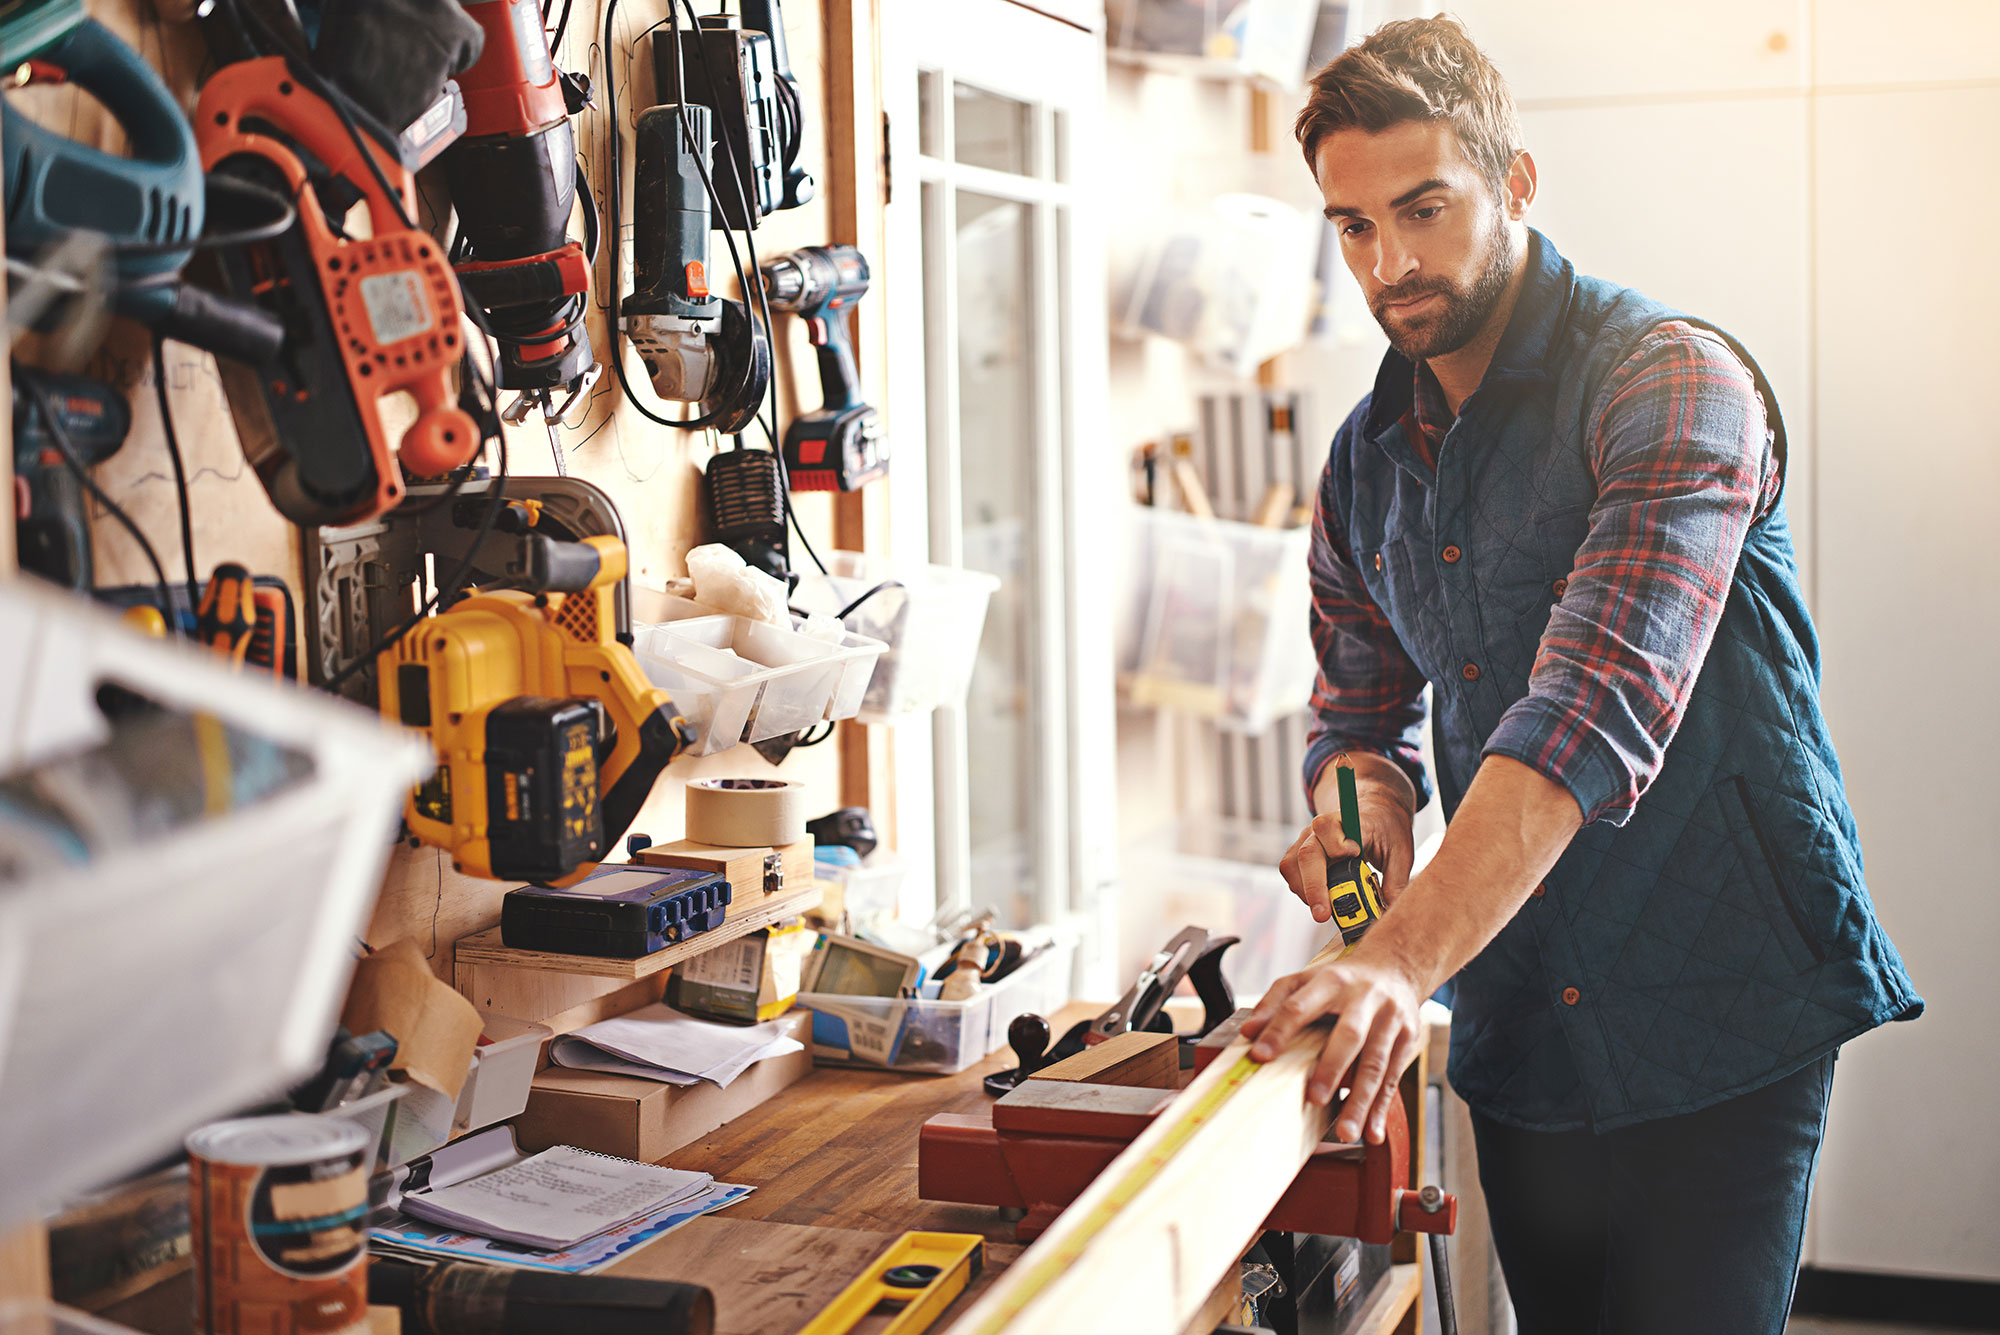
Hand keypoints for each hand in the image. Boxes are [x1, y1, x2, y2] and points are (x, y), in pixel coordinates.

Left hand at [1239, 948, 1424, 1144]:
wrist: (1395, 968)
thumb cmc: (1341, 981)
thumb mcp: (1306, 979)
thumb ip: (1275, 1003)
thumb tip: (1248, 1033)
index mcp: (1331, 981)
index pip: (1300, 1005)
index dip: (1279, 1030)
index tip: (1260, 1056)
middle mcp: (1364, 998)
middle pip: (1350, 1034)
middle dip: (1332, 1067)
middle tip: (1314, 1099)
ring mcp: (1390, 1018)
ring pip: (1376, 1063)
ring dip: (1361, 1100)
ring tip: (1346, 1132)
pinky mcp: (1408, 1038)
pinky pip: (1393, 1077)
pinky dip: (1381, 1108)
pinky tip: (1371, 1132)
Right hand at [1280, 783, 1414, 920]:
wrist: (1376, 812)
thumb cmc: (1387, 830)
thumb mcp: (1401, 853)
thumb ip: (1395, 882)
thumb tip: (1388, 913)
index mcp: (1349, 821)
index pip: (1328, 828)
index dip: (1336, 846)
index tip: (1353, 857)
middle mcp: (1321, 828)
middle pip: (1306, 854)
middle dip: (1313, 887)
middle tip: (1323, 914)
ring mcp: (1307, 839)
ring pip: (1291, 865)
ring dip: (1305, 891)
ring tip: (1325, 908)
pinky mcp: (1300, 852)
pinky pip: (1290, 871)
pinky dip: (1301, 889)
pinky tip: (1320, 897)